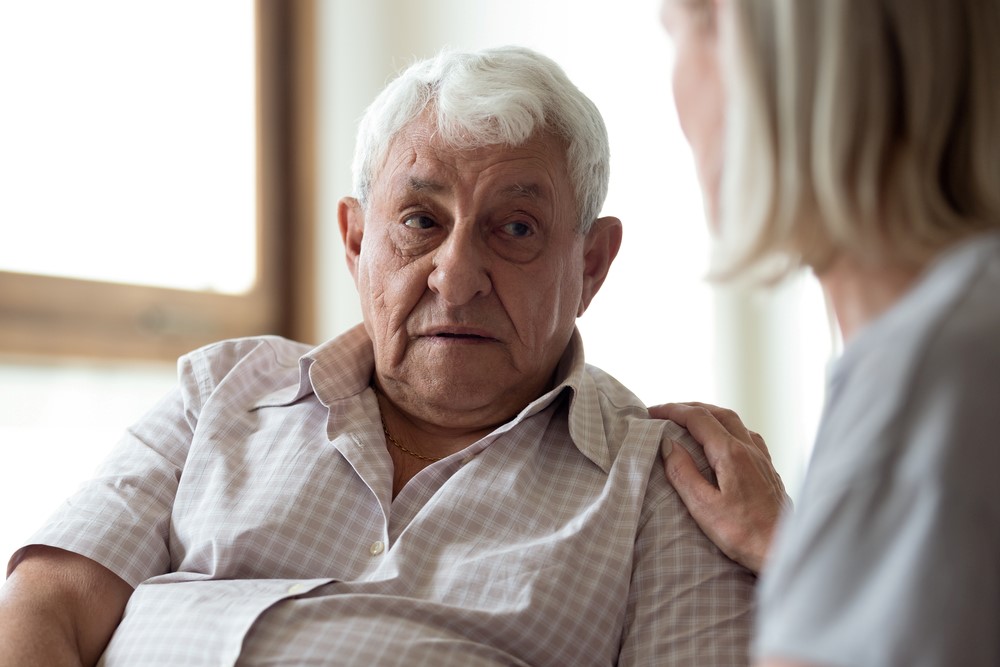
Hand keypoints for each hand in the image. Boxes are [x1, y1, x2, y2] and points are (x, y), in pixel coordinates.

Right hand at [651, 402, 790, 573]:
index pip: (698, 418)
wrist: (782, 551)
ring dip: (709, 415)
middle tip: (666, 414)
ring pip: (734, 422)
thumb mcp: (703, 507)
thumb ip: (683, 472)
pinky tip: (721, 441)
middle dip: (689, 408)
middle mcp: (750, 449)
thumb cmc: (744, 534)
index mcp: (731, 454)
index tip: (651, 412)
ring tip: (689, 422)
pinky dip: (727, 428)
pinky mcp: (768, 469)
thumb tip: (668, 444)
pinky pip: (746, 435)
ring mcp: (762, 458)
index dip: (673, 410)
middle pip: (717, 413)